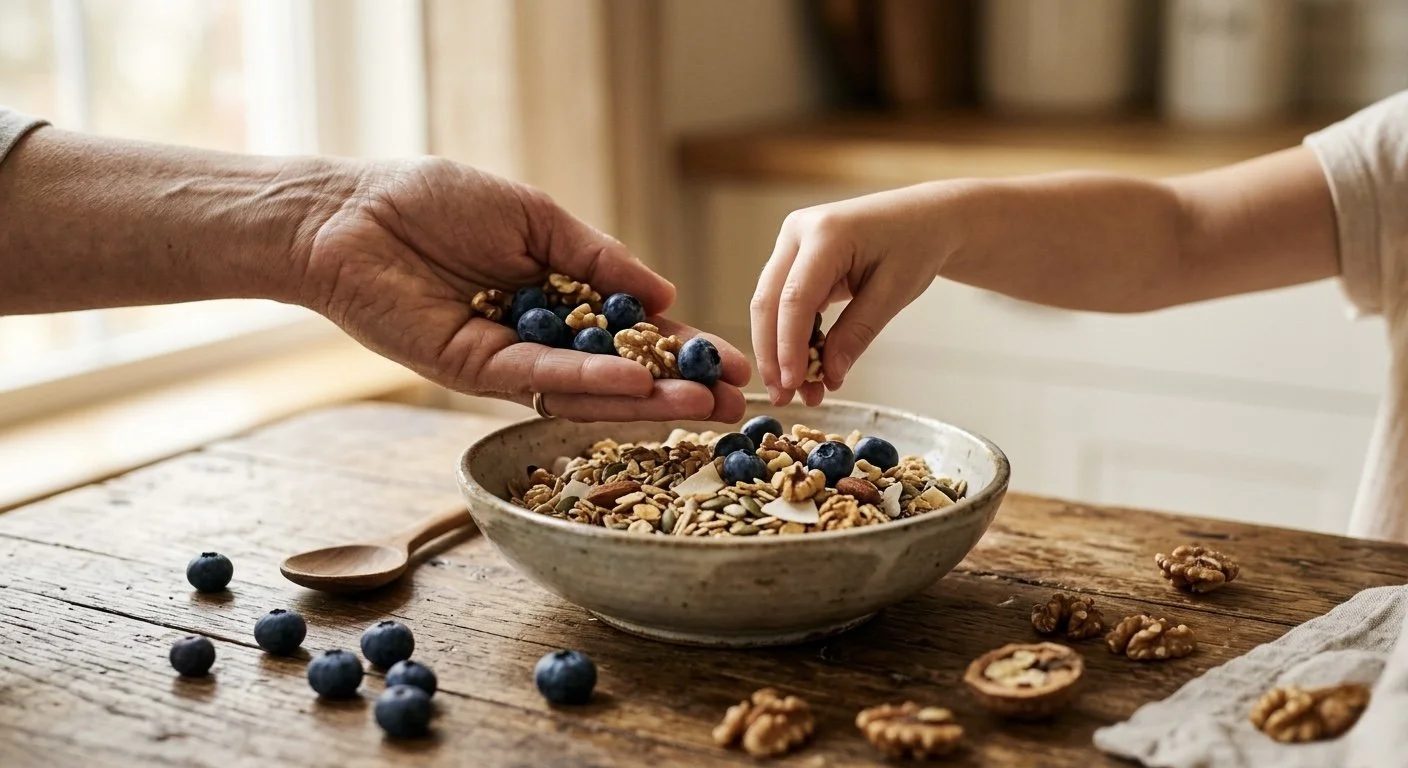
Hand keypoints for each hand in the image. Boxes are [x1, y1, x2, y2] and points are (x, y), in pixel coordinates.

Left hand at [301, 158, 749, 421]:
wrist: (352, 214)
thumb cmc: (436, 200)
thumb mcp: (537, 216)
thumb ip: (599, 259)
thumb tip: (665, 292)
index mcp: (559, 296)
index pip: (634, 330)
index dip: (685, 347)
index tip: (736, 364)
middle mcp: (540, 335)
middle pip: (620, 371)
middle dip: (679, 388)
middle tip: (736, 405)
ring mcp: (509, 358)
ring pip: (588, 386)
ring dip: (647, 398)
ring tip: (704, 403)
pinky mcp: (474, 370)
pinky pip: (541, 377)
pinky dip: (588, 382)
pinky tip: (636, 384)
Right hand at [750, 184, 954, 406]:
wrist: (925, 217)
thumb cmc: (916, 245)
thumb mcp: (894, 292)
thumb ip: (857, 333)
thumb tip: (827, 375)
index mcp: (826, 232)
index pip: (794, 298)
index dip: (788, 346)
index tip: (791, 385)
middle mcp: (798, 232)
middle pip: (768, 302)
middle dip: (772, 354)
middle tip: (781, 397)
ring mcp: (792, 243)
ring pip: (769, 305)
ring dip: (779, 350)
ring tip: (798, 391)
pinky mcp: (794, 258)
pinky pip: (784, 302)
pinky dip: (792, 336)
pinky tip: (806, 366)